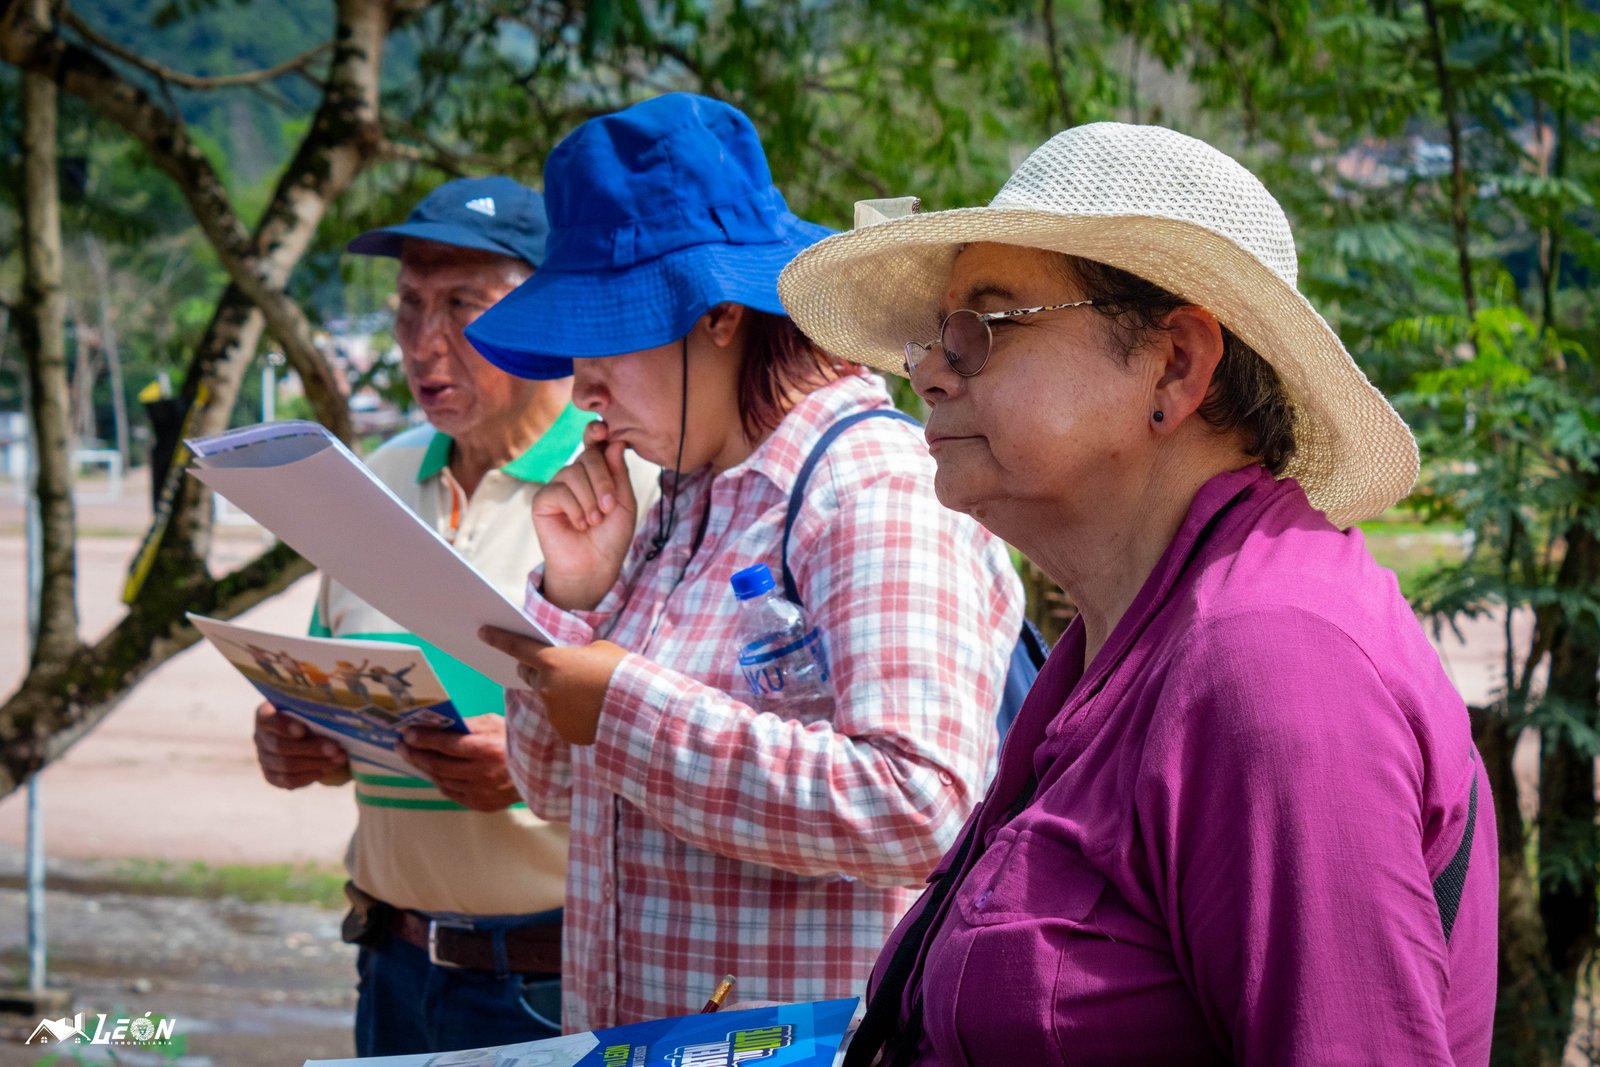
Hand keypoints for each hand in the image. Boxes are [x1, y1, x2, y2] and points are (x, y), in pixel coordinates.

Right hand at [253, 702, 348, 788]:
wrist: (308, 735)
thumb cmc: (309, 713)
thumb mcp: (310, 705)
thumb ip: (315, 705)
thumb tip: (333, 705)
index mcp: (265, 715)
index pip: (267, 720)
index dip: (284, 727)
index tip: (304, 730)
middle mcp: (260, 737)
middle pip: (281, 746)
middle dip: (311, 748)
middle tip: (335, 748)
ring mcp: (264, 759)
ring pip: (287, 766)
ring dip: (316, 763)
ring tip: (339, 759)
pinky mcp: (272, 776)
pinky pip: (289, 780)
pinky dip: (311, 776)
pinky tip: (328, 769)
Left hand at [396, 715, 520, 811]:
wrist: (544, 771)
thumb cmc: (519, 742)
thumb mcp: (497, 724)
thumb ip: (468, 725)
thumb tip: (439, 724)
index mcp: (487, 750)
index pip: (446, 745)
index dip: (423, 739)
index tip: (407, 734)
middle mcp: (482, 774)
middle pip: (438, 766)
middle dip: (416, 754)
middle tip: (402, 745)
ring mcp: (481, 792)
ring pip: (442, 781)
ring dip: (424, 768)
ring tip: (414, 757)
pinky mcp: (481, 804)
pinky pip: (451, 793)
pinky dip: (439, 781)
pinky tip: (433, 772)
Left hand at [480, 627, 627, 744]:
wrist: (639, 708)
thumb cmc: (622, 672)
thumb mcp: (600, 651)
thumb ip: (576, 655)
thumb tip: (570, 664)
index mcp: (553, 661)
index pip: (517, 647)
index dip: (498, 638)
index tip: (482, 632)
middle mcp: (546, 686)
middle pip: (528, 674)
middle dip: (536, 670)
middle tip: (554, 668)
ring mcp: (552, 711)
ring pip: (547, 698)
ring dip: (560, 693)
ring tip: (589, 694)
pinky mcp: (562, 730)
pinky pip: (560, 718)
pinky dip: (571, 714)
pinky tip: (593, 712)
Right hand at [532, 422, 638, 610]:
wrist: (594, 565)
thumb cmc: (611, 536)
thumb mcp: (624, 503)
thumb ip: (619, 473)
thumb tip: (614, 441)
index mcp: (597, 471)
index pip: (594, 443)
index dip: (595, 431)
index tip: (601, 429)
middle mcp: (576, 473)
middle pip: (588, 456)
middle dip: (603, 481)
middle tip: (608, 508)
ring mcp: (558, 484)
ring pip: (574, 473)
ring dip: (590, 500)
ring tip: (594, 521)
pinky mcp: (543, 499)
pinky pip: (559, 491)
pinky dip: (575, 510)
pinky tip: (578, 525)